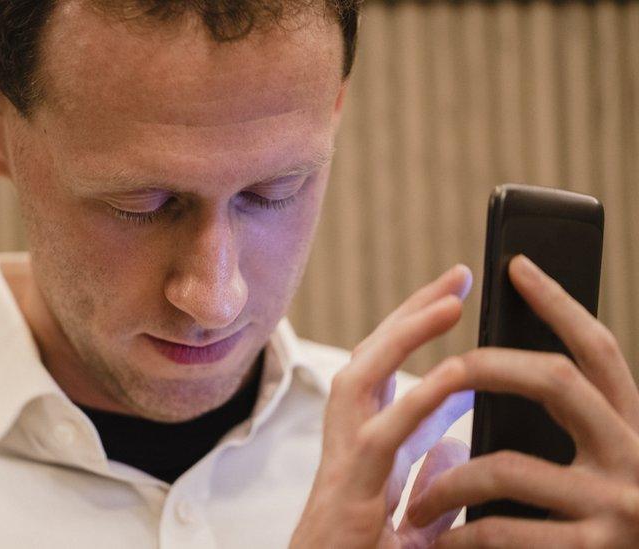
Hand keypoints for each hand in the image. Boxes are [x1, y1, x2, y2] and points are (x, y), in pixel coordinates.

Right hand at [290, 265, 476, 548]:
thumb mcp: (407, 514)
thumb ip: (425, 474)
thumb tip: (455, 437)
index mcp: (363, 446)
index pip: (386, 371)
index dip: (414, 330)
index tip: (450, 295)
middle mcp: (347, 443)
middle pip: (371, 358)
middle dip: (411, 313)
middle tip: (455, 278)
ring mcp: (344, 462)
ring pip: (364, 379)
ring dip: (405, 336)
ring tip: (449, 301)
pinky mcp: (351, 491)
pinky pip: (383, 435)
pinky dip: (417, 402)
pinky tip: (453, 377)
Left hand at [405, 255, 638, 546]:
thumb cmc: (609, 526)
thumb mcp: (601, 466)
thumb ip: (570, 423)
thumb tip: (502, 366)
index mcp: (633, 428)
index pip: (598, 350)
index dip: (558, 304)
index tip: (515, 266)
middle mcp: (636, 457)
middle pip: (557, 380)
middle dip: (488, 367)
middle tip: (444, 371)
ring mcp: (620, 506)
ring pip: (508, 465)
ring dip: (448, 483)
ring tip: (417, 502)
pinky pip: (505, 530)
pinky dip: (463, 536)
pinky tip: (444, 542)